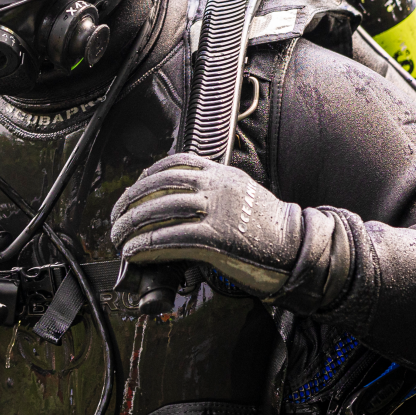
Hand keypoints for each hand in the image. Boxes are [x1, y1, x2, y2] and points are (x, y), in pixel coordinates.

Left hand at [110, 152, 303, 298]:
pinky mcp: (217, 238)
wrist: (300, 248)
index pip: (176, 163)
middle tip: (115, 217)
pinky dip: (147, 244)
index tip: (134, 188)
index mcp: (223, 174)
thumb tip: (183, 205)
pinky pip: (172, 238)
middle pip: (161, 186)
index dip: (148, 176)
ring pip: (161, 211)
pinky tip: (134, 251)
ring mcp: (217, 211)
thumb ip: (217, 193)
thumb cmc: (273, 229)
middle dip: (131, 201)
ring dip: (132, 225)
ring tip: (118, 237)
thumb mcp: (245, 196)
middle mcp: (217, 187)